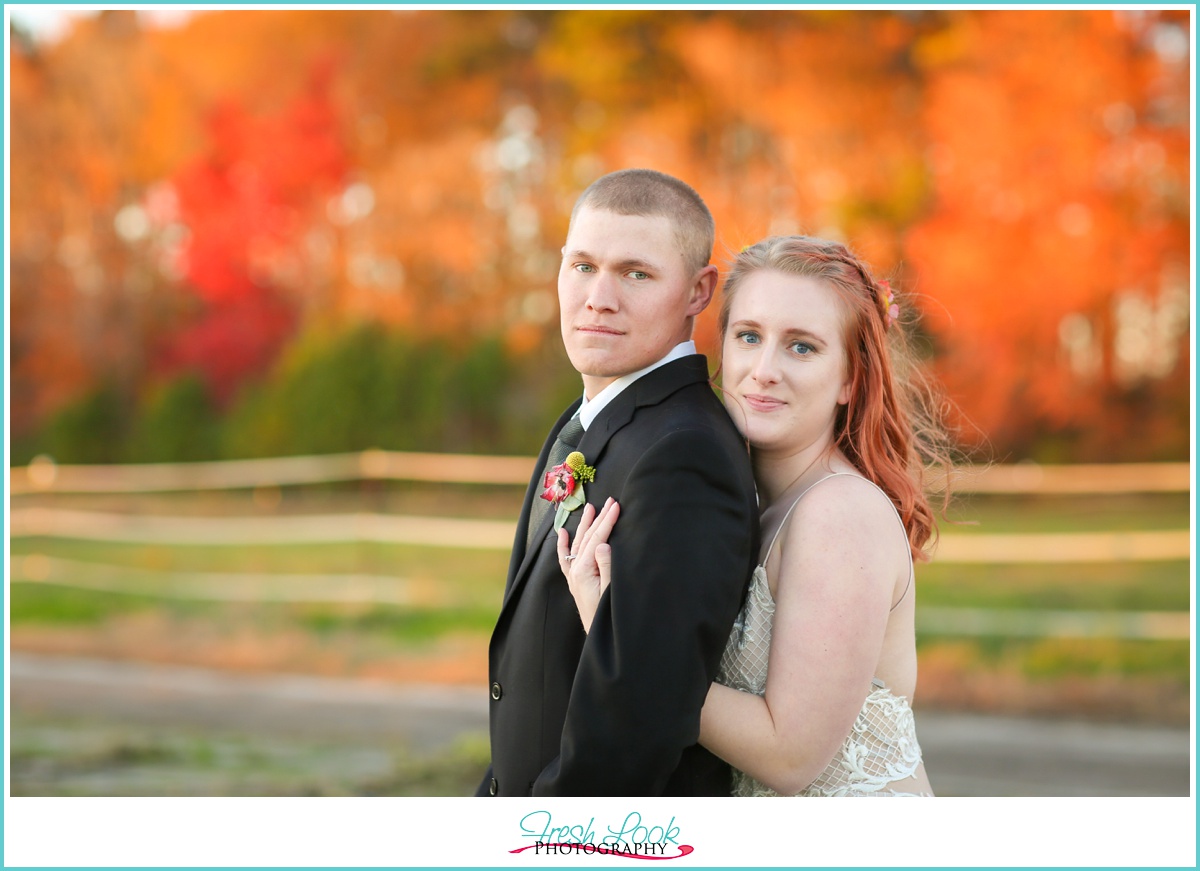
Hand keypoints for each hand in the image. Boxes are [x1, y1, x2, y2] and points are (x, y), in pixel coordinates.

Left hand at [556, 497, 619, 632]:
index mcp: (583, 571)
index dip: (607, 521)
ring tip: (590, 508)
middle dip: (599, 518)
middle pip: (587, 538)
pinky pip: (566, 559)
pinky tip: (563, 534)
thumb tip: (602, 545)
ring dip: (584, 525)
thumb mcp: (611, 591)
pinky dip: (564, 545)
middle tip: (609, 501)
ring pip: (578, 544)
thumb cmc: (608, 615)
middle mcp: (575, 571)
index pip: (597, 539)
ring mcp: (573, 577)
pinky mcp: (575, 582)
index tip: (616, 506)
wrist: (599, 637)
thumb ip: (606, 567)